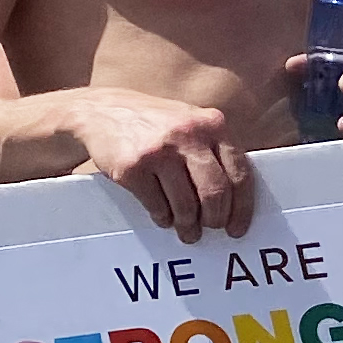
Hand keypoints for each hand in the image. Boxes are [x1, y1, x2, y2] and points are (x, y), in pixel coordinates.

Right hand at [70, 87, 252, 238]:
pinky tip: (164, 218)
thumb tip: (234, 200)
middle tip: (212, 228)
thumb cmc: (154, 122)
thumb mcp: (192, 122)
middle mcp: (188, 135)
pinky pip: (157, 206)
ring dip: (188, 226)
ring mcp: (159, 152)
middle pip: (215, 192)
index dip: (242, 207)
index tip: (237, 228)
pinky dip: (163, 218)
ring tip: (188, 232)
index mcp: (212, 124)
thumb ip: (214, 150)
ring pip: (185, 205)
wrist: (100, 110)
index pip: (239, 173)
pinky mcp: (132, 168)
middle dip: (215, 219)